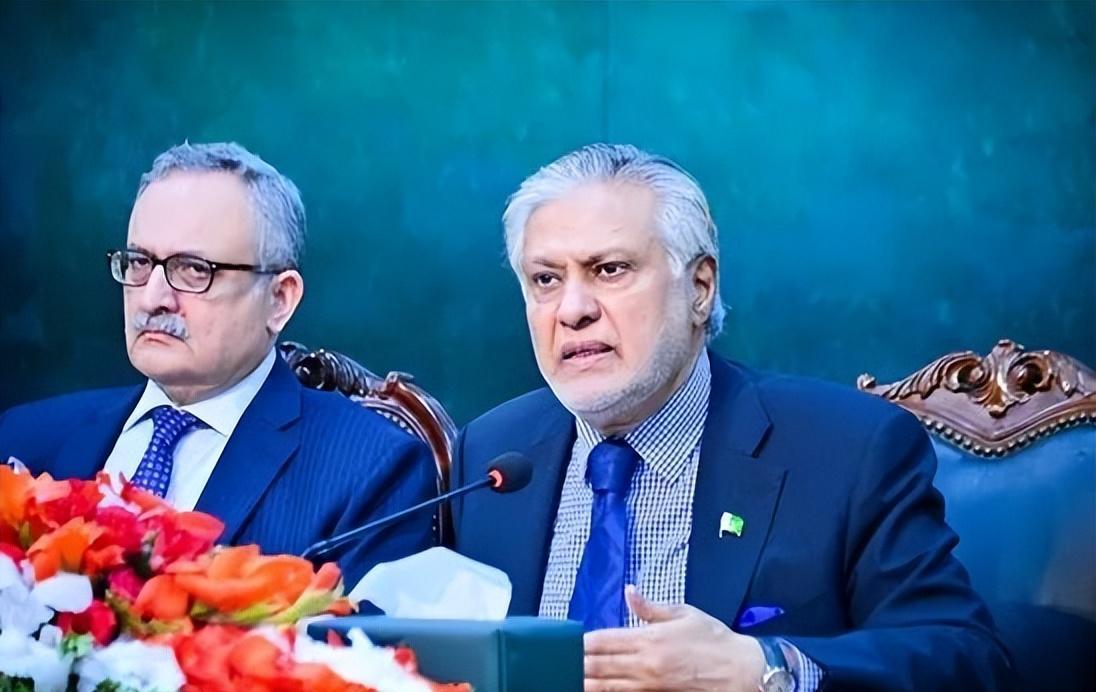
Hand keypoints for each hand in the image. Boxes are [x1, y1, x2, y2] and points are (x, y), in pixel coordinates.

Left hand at [582, 585, 765, 691]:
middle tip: (555, 662)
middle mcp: (644, 664)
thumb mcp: (684, 614)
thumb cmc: (715, 641)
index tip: (565, 642)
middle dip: (576, 664)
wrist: (743, 672)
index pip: (603, 640)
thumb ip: (650, 607)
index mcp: (649, 639)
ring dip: (585, 683)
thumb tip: (629, 592)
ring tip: (565, 680)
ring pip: (606, 687)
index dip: (581, 642)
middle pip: (598, 666)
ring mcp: (649, 686)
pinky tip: (596, 691)